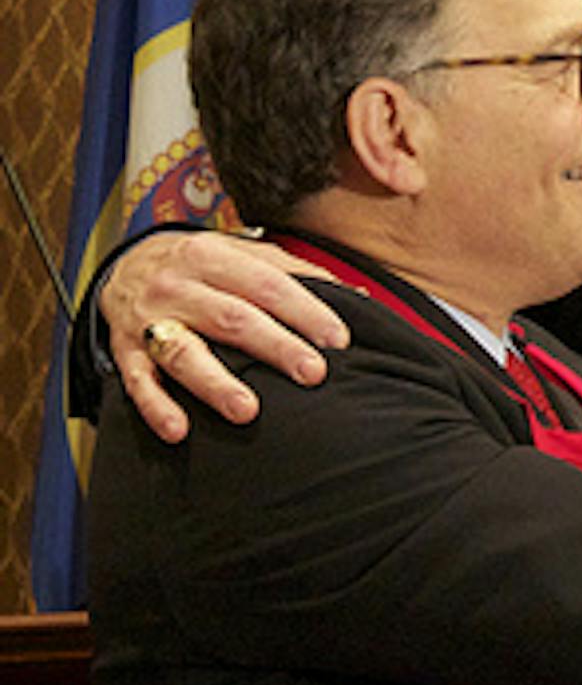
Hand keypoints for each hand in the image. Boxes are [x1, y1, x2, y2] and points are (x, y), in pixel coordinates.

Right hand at [99, 230, 347, 441]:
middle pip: (232, 318)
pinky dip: (155, 406)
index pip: (268, 284)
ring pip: (183, 352)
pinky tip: (179, 430)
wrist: (123, 263)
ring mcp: (149, 320)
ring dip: (215, 383)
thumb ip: (294, 272)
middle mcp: (179, 285)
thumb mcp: (241, 254)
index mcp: (214, 256)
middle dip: (275, 347)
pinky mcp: (124, 350)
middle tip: (312, 373)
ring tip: (247, 410)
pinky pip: (136, 381)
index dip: (305, 311)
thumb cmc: (200, 265)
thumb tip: (356, 295)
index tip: (338, 340)